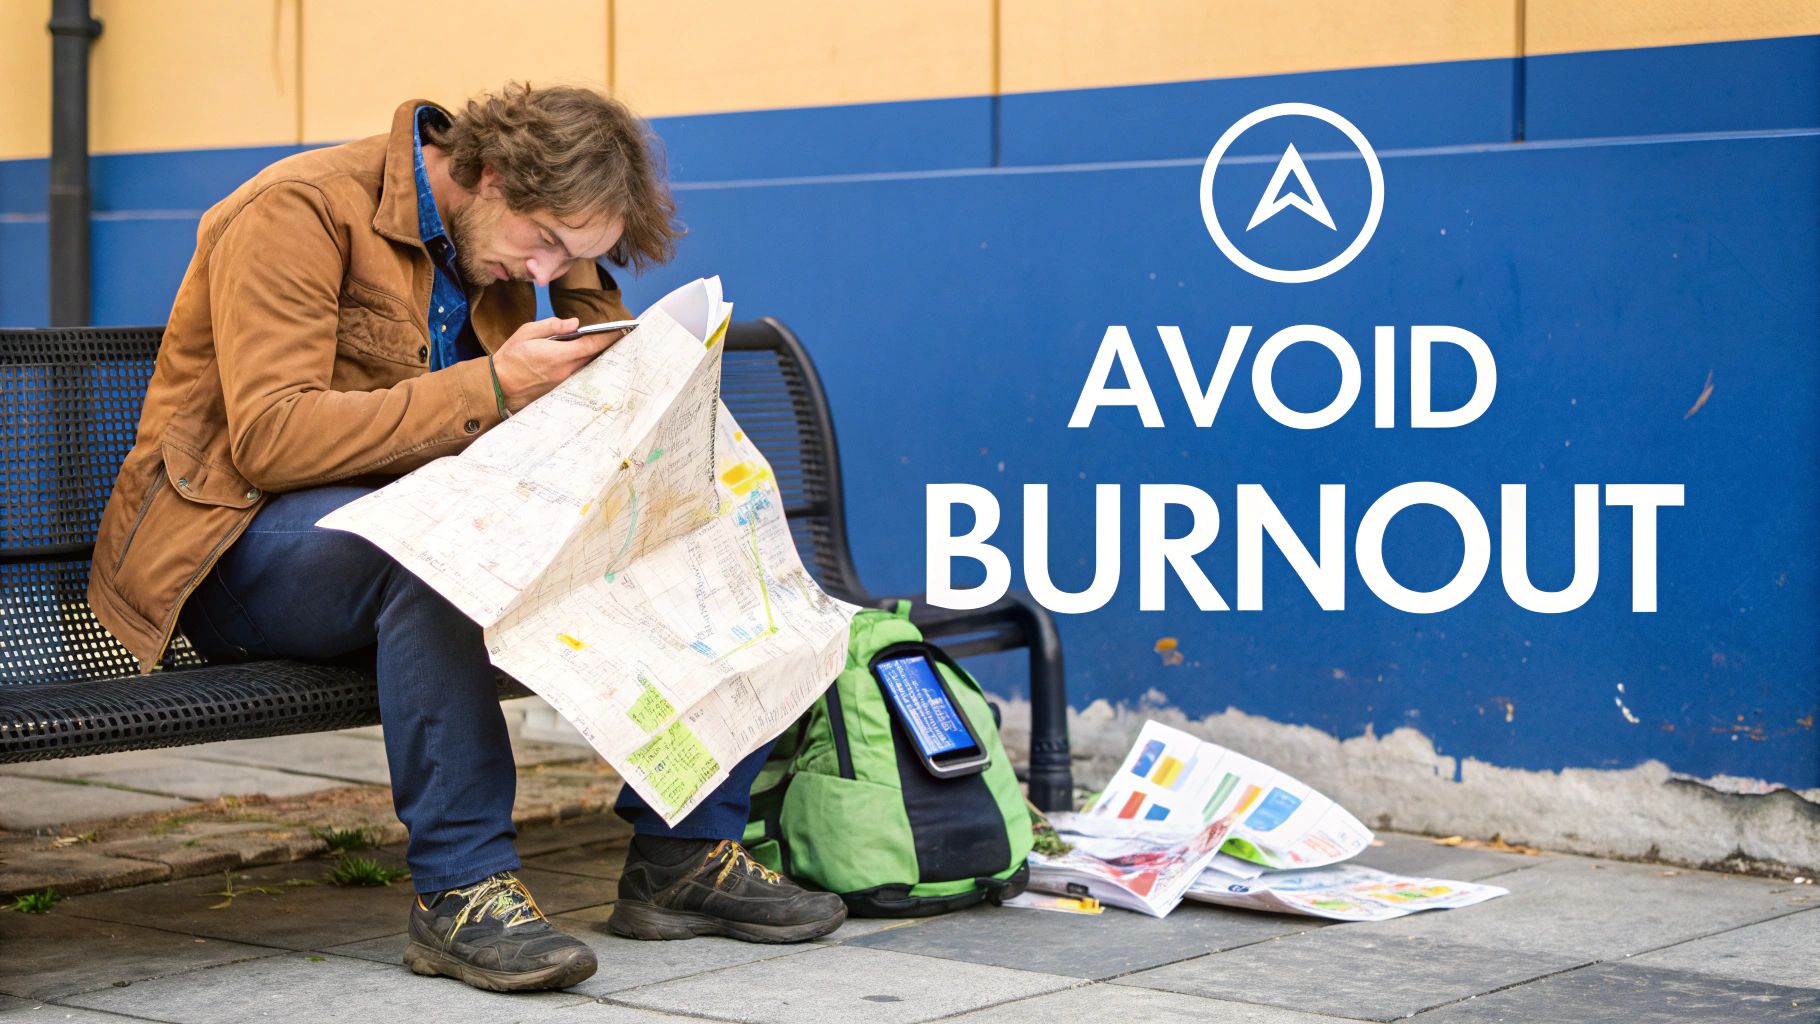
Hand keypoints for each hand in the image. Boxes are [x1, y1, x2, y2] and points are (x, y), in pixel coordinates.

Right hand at [490, 317, 628, 411]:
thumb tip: (574, 323)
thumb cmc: (511, 357)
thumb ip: (553, 326)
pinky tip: (587, 358)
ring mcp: (564, 382)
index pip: (591, 344)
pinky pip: (578, 375)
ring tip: (607, 345)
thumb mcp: (528, 332)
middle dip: (606, 345)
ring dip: (596, 356)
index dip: (608, 336)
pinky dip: (585, 365)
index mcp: (558, 355)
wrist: (499, 385)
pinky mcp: (560, 389)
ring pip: (587, 366)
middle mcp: (565, 371)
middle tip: (620, 335)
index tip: (622, 329)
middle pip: (593, 356)